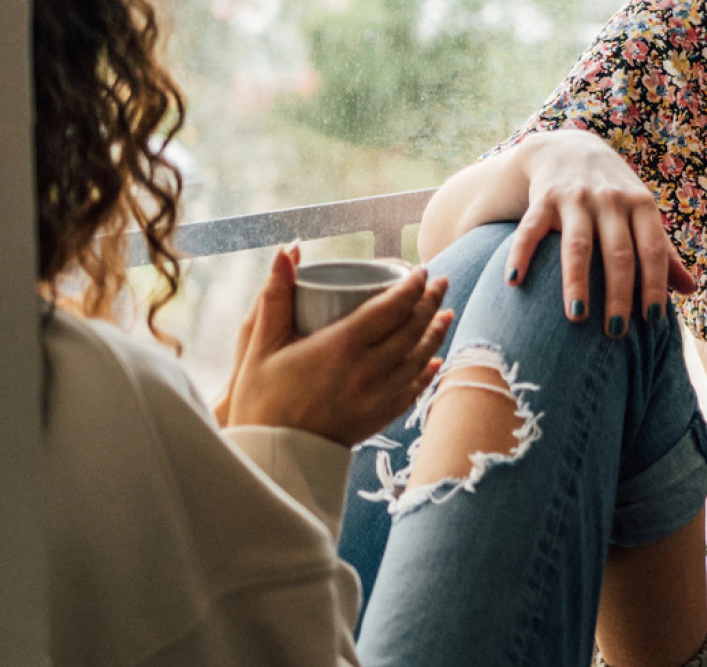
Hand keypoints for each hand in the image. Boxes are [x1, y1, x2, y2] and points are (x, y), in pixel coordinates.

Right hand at [214, 245, 452, 446]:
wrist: (271, 458)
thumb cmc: (260, 399)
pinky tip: (434, 359)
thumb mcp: (260, 344)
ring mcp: (378, 397)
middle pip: (413, 329)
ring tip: (446, 312)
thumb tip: (288, 249)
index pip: (391, 307)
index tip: (419, 270)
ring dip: (436, 332)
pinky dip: (428, 370)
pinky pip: (415, 389)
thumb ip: (275, 295)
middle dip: (431, 301)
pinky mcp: (380, 418)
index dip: (412, 286)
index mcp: (341, 347)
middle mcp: (368, 371)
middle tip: (439, 282)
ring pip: (420, 358)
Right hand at [508, 130, 695, 336]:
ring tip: (576, 317)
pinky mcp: (543, 198)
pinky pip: (531, 230)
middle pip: (618, 253)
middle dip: (618, 294)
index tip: (653, 321)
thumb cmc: (615, 193)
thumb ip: (664, 252)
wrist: (570, 147)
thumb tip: (691, 291)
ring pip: (578, 245)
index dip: (654, 285)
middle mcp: (611, 200)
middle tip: (616, 332)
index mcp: (641, 205)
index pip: (653, 250)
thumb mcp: (643, 213)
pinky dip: (521, 254)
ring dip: (576, 282)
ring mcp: (576, 198)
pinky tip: (514, 281)